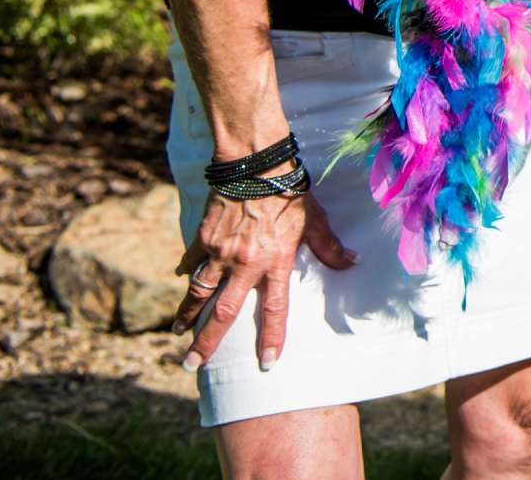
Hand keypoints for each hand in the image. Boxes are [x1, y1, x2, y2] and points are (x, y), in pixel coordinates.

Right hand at [174, 188, 354, 371]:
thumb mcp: (315, 221)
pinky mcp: (203, 238)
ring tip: (178, 333)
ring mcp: (220, 253)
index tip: (266, 363)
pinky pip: (191, 261)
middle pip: (223, 313)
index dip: (272, 338)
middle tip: (192, 365)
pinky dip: (186, 271)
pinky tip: (182, 281)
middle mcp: (244, 265)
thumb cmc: (290, 192)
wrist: (257, 166)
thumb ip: (329, 247)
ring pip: (198, 293)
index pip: (275, 310)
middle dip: (207, 342)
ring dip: (187, 315)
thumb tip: (352, 262)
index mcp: (274, 263)